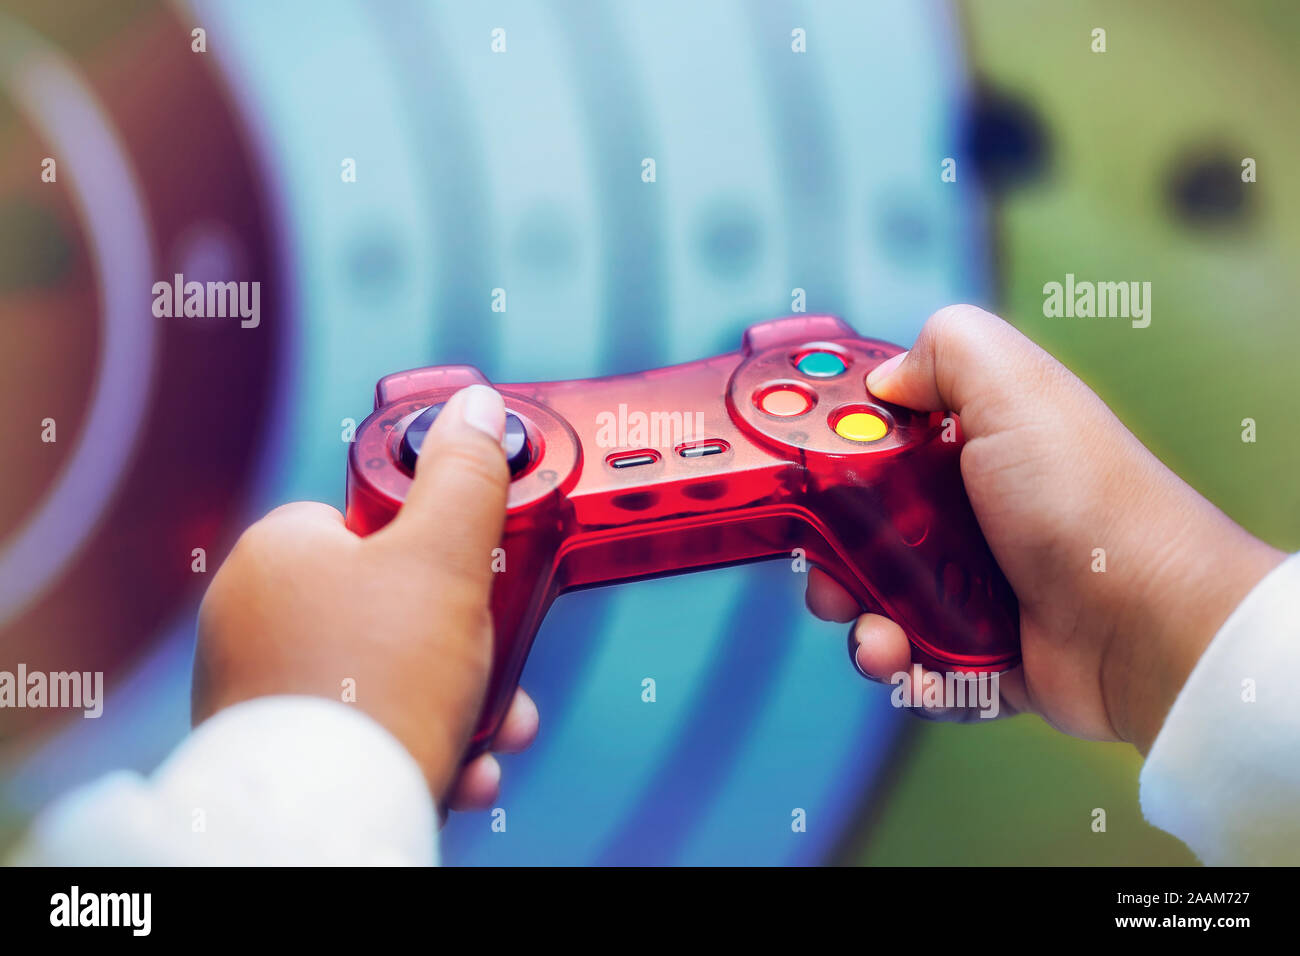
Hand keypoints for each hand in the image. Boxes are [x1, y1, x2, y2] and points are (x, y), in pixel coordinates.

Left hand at [193, 384, 536, 808]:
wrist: (324, 821)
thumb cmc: (373, 686)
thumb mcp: (445, 560)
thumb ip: (467, 476)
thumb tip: (477, 408)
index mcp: (278, 552)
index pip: (367, 517)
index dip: (434, 542)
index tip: (474, 566)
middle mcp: (253, 616)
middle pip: (389, 601)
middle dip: (465, 633)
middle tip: (500, 651)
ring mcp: (259, 687)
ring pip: (385, 671)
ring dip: (458, 693)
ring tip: (496, 722)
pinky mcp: (277, 750)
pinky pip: (363, 725)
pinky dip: (418, 737)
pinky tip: (460, 763)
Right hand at [807, 305, 1283, 751]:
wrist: (1148, 623)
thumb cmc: (1084, 500)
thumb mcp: (1015, 386)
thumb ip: (945, 348)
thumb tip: (886, 379)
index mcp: (972, 444)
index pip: (876, 446)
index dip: (832, 465)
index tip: (803, 486)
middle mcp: (971, 512)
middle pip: (863, 533)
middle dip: (832, 562)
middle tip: (828, 579)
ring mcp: (977, 586)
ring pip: (882, 605)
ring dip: (864, 628)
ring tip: (880, 642)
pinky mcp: (985, 652)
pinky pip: (920, 665)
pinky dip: (907, 672)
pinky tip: (913, 668)